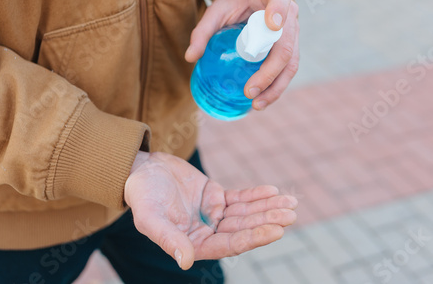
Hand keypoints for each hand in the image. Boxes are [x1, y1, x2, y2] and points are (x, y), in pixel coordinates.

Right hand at [125, 151, 297, 269]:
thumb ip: (168, 239)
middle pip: (243, 228)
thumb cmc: (142, 195)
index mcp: (194, 244)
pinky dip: (256, 195)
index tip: (276, 230)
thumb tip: (186, 262)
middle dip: (267, 220)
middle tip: (290, 214)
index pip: (230, 244)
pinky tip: (273, 191)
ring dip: (267, 207)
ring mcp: (213, 214)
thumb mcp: (150, 217)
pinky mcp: (216, 196)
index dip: (253, 238)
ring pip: (245, 213)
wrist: (141, 170)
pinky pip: (240, 198)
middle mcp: (207, 232)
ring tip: (290, 203)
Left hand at [185, 0, 299, 110]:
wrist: (252, 0)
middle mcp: (290, 14)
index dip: (279, 10)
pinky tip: (261, 101)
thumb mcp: (215, 11)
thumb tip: (190, 57)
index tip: (272, 24)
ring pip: (291, 63)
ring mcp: (293, 34)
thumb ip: (202, 31)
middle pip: (285, 45)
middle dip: (269, 72)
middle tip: (250, 91)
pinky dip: (275, 88)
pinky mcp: (291, 49)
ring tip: (257, 104)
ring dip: (276, 87)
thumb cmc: (234, 3)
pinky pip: (287, 71)